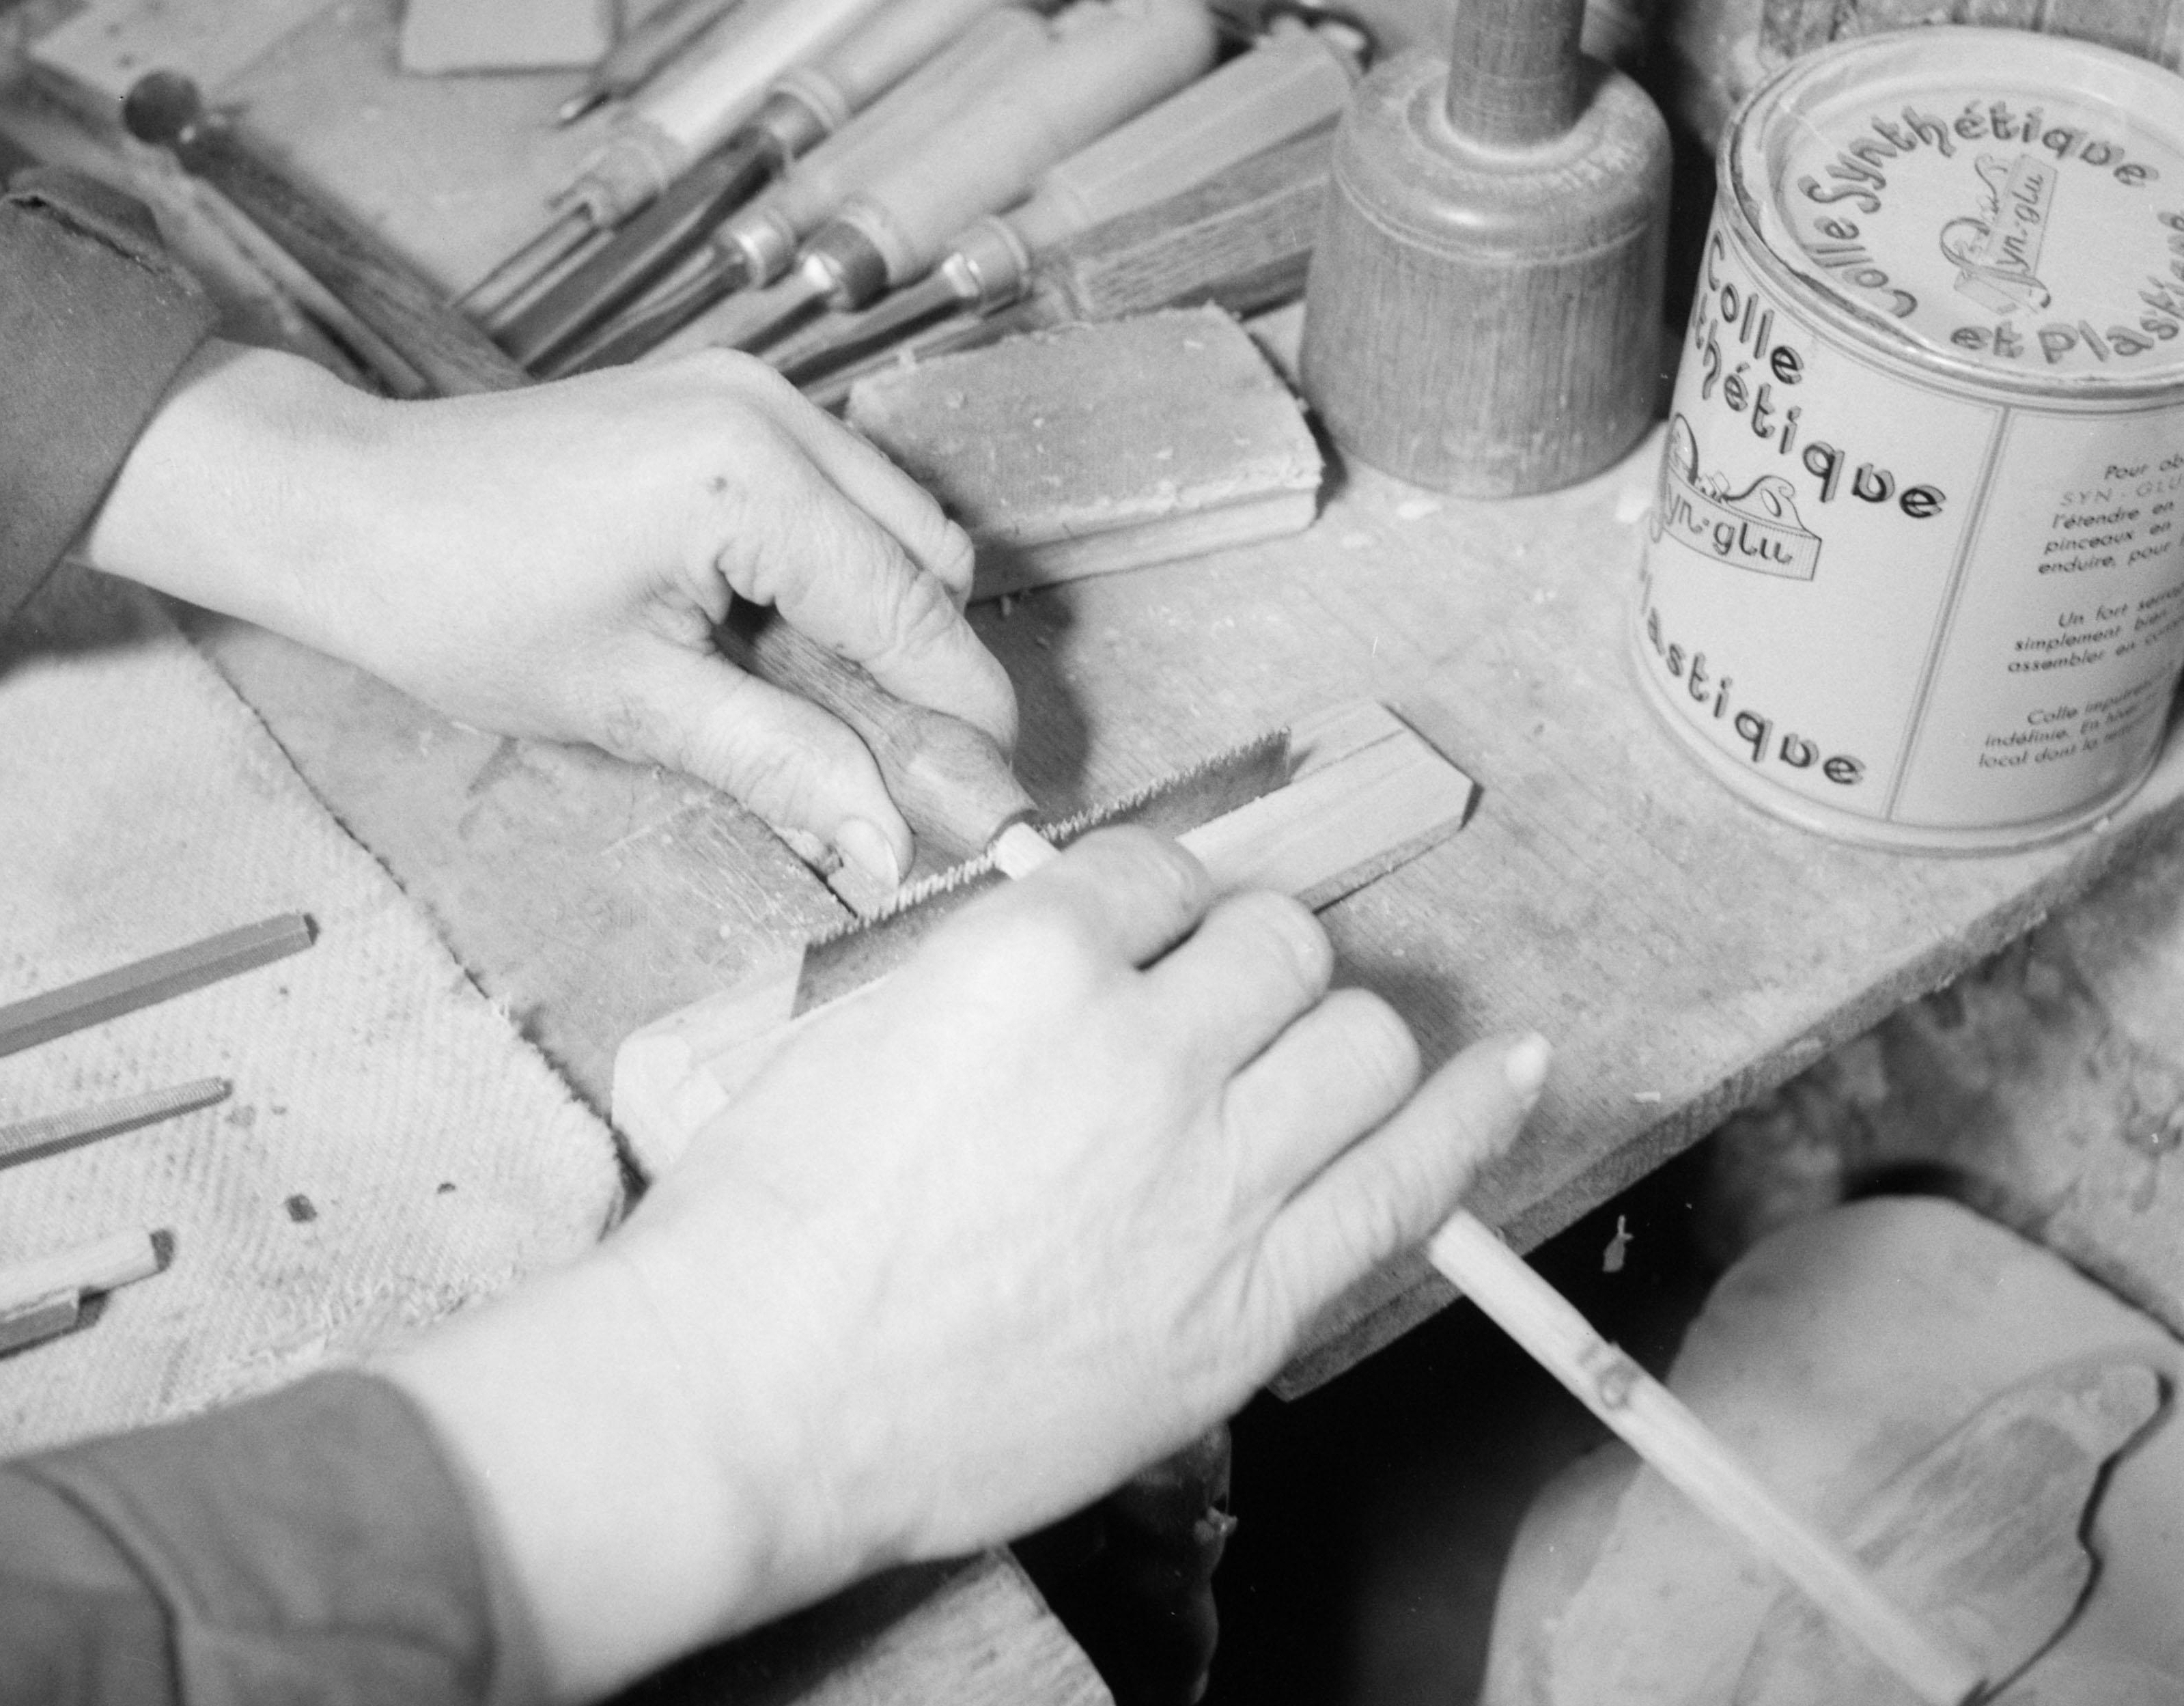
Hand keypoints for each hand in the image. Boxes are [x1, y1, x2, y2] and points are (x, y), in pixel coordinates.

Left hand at [80, 341, 1013, 877]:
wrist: (347, 508)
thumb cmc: (460, 603)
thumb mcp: (628, 703)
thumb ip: (778, 762)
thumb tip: (888, 841)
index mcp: (750, 476)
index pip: (913, 610)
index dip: (961, 716)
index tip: (993, 803)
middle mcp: (770, 409)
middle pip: (926, 558)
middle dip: (924, 669)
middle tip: (893, 774)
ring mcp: (749, 391)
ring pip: (889, 521)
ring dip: (878, 619)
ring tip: (809, 706)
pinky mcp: (722, 398)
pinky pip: (832, 492)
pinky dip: (830, 571)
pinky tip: (769, 638)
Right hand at [380, 828, 1548, 1698]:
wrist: (752, 1398)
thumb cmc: (771, 1219)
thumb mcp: (862, 1023)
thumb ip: (995, 970)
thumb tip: (1087, 948)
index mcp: (1036, 957)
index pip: (1163, 871)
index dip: (1160, 905)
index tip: (1152, 936)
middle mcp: (1143, 1044)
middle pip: (1277, 942)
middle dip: (1246, 958)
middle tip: (1208, 1008)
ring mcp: (1208, 1175)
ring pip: (1359, 1037)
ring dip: (1331, 1032)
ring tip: (1294, 1063)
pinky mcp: (1247, 1300)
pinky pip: (1408, 1178)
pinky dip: (1476, 1111)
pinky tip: (1516, 1065)